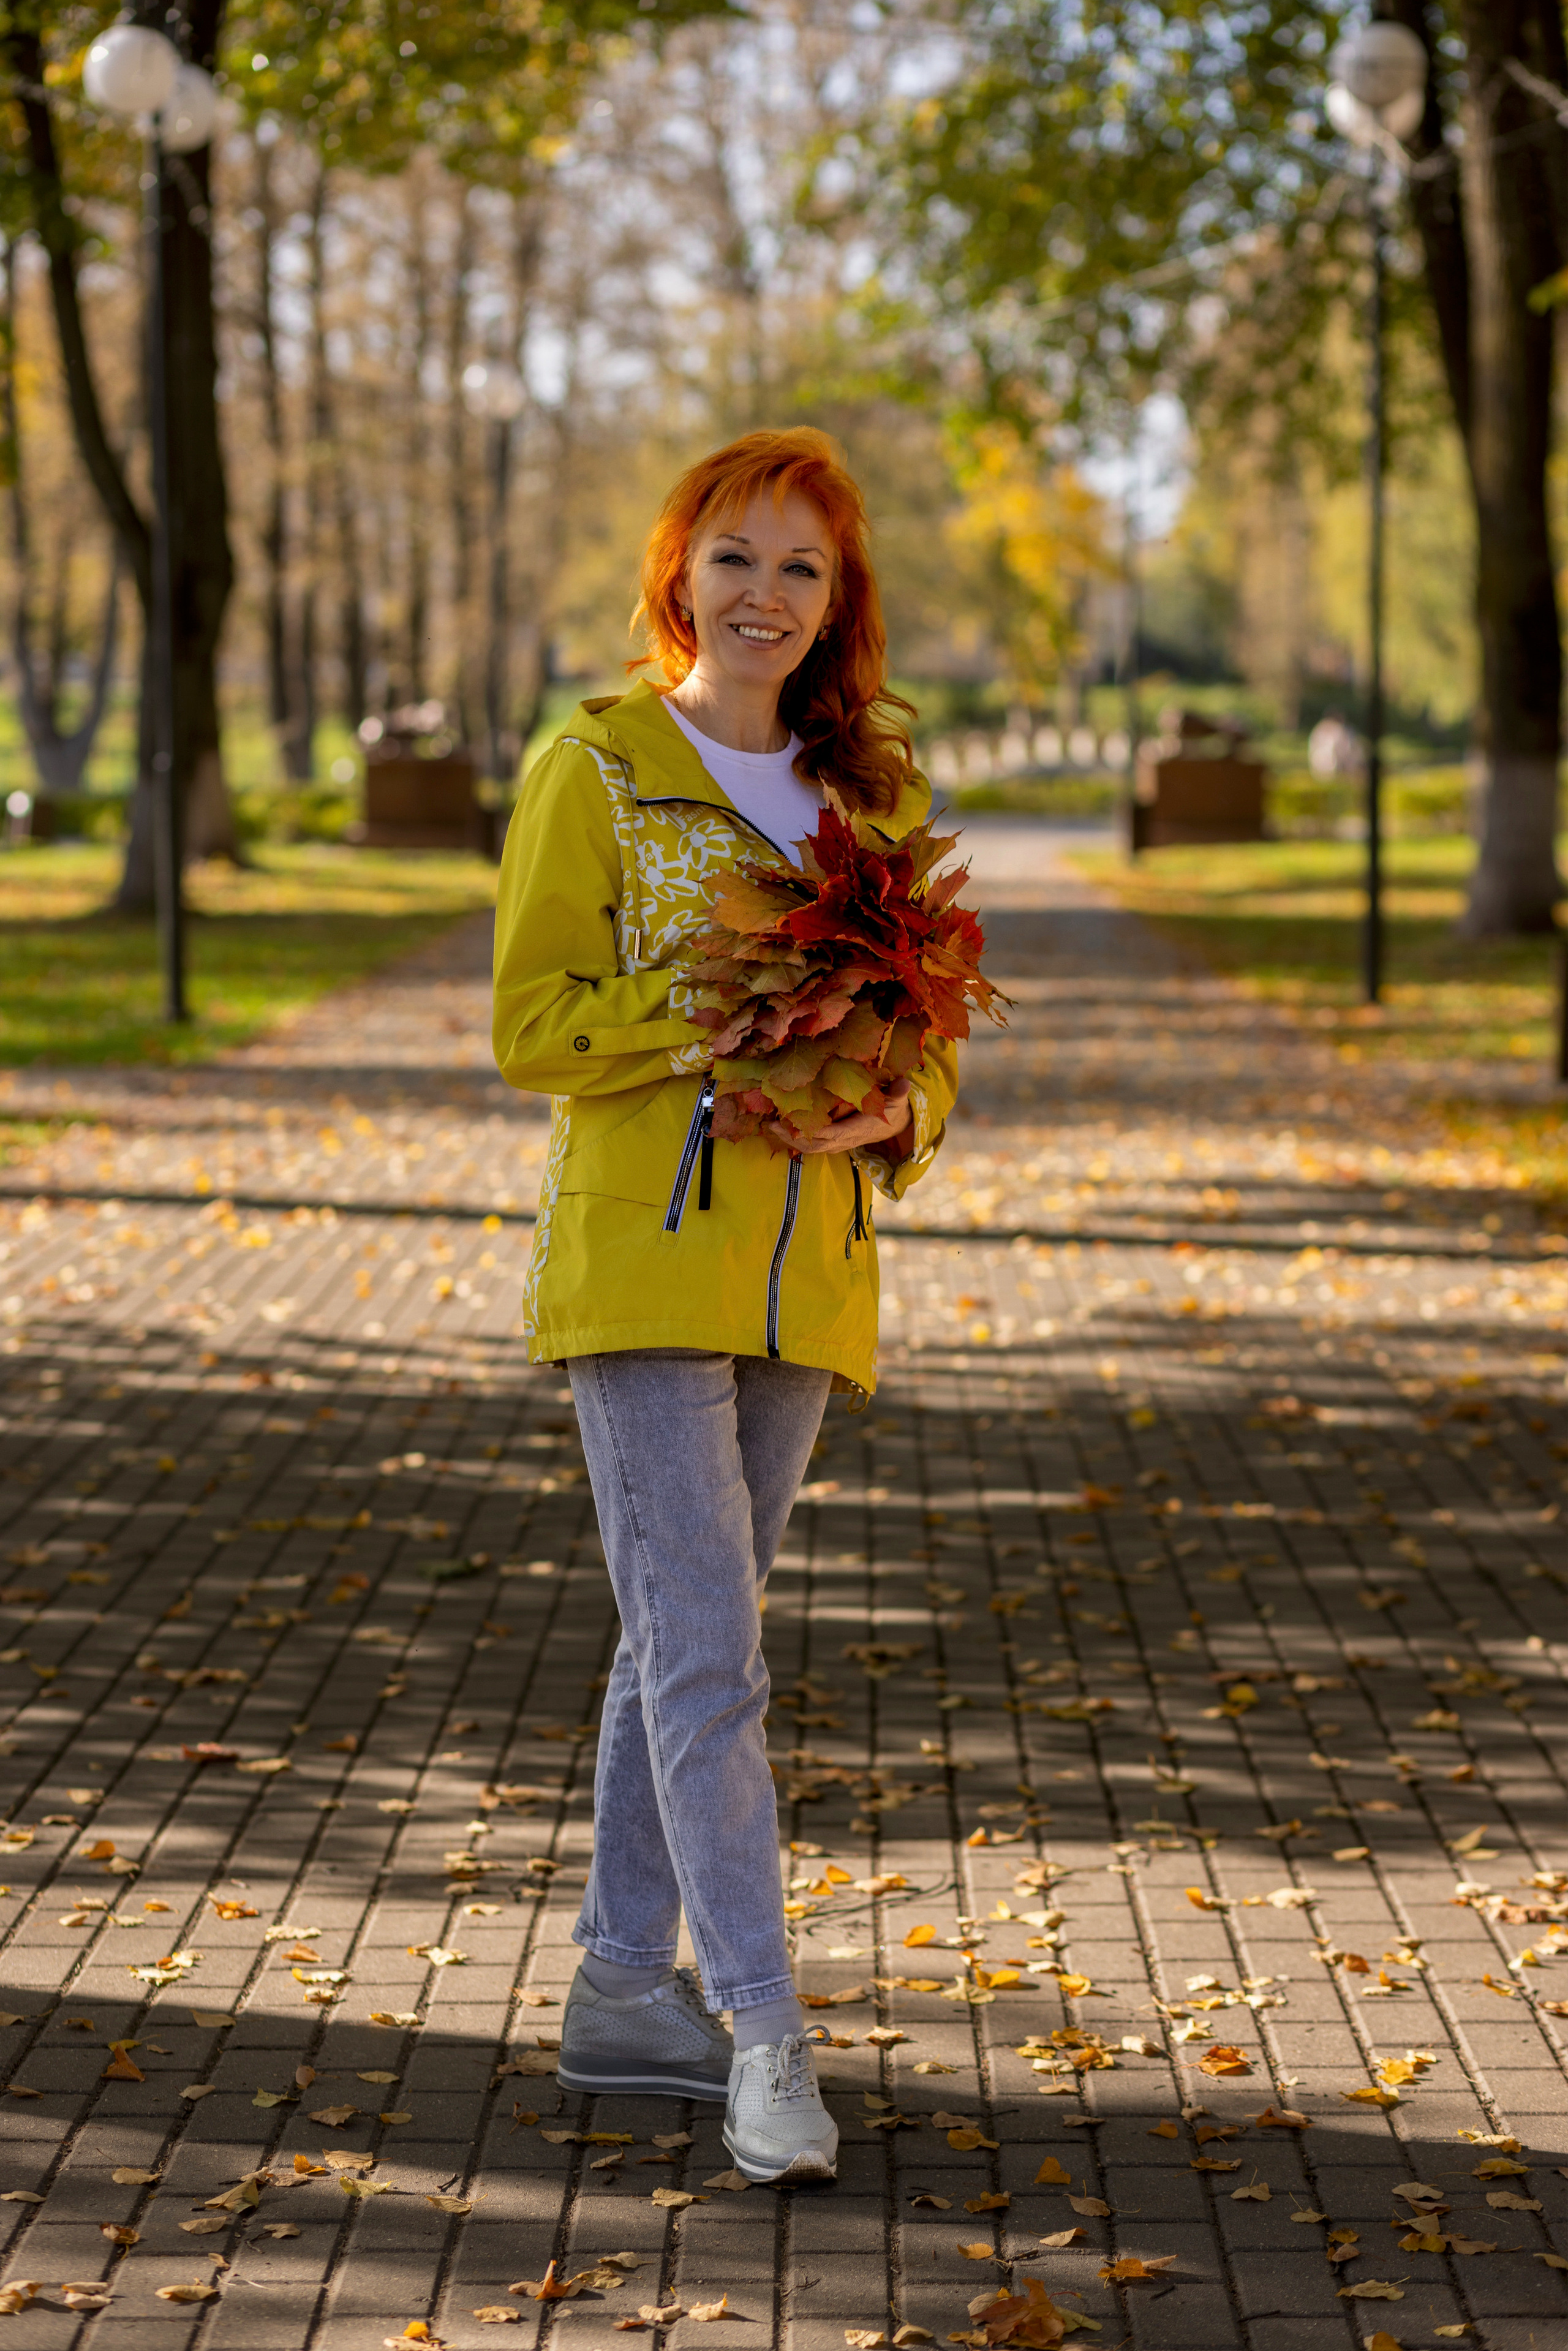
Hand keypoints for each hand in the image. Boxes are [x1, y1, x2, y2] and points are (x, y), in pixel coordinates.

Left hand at [766, 1079, 912, 1157]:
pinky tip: (781, 1130)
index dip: (817, 1131)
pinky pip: (812, 1145)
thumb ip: (899, 1091)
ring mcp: (839, 1143)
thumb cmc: (892, 1109)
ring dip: (790, 1140)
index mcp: (859, 1128)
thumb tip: (904, 1082)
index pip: (835, 1133)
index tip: (797, 1124)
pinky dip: (796, 1140)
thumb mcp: (898, 1099)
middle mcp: (846, 1139)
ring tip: (771, 1128)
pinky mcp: (834, 1142)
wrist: (894, 1125)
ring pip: (811, 1148)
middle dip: (793, 1138)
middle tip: (772, 1125)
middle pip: (816, 1145)